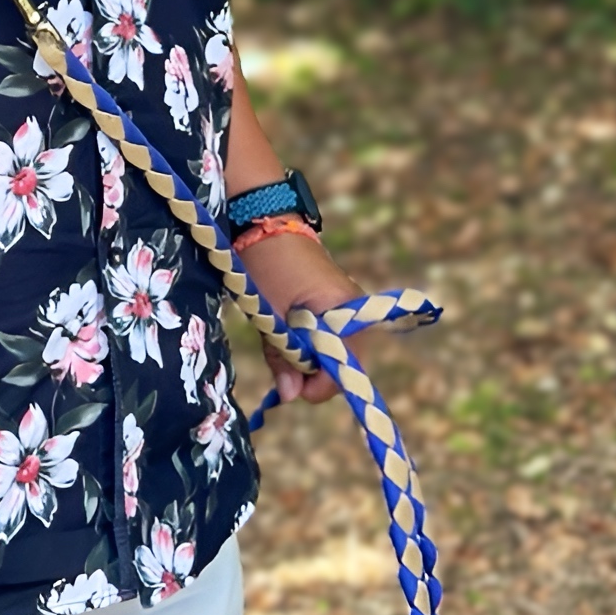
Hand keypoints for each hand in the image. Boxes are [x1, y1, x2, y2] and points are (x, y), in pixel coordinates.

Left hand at [236, 229, 377, 406]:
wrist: (262, 218)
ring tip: (278, 340)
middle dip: (311, 372)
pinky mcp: (331, 302)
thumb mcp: (269, 313)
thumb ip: (283, 356)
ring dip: (306, 357)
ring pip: (332, 352)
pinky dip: (306, 342)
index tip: (291, 387)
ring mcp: (344, 306)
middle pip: (341, 364)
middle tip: (280, 363)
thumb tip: (290, 396)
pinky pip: (326, 336)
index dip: (319, 385)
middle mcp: (353, 311)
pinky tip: (285, 333)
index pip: (346, 369)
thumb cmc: (266, 262)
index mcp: (345, 311)